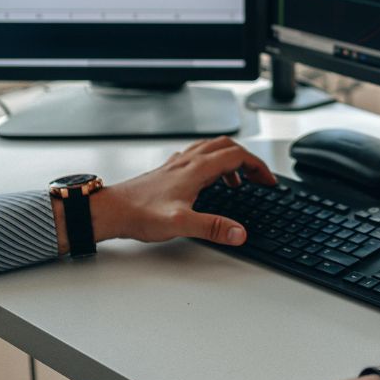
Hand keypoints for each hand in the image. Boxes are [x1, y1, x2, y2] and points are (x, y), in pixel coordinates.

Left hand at [53, 137, 273, 252]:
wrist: (110, 210)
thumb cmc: (139, 213)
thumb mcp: (181, 224)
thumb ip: (213, 227)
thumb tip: (239, 232)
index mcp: (196, 169)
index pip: (237, 156)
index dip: (258, 167)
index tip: (268, 181)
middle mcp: (188, 162)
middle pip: (227, 147)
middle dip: (248, 160)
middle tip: (258, 178)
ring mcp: (177, 165)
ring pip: (212, 149)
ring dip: (230, 160)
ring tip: (237, 181)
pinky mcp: (168, 172)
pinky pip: (197, 157)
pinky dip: (212, 164)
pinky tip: (207, 181)